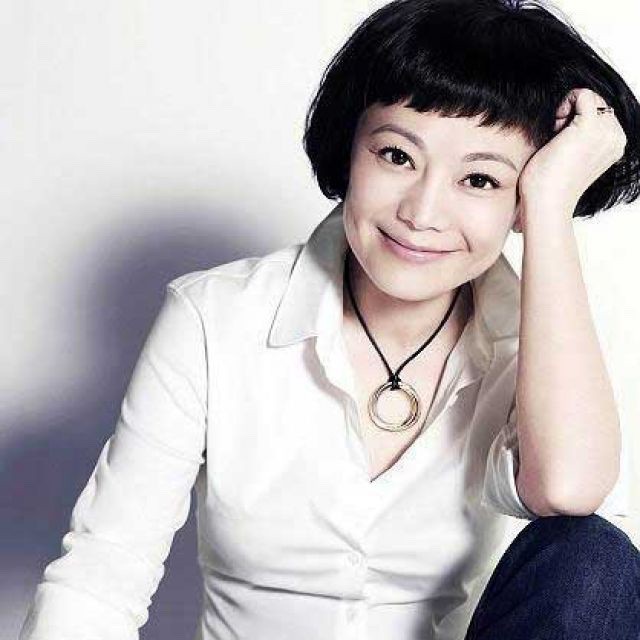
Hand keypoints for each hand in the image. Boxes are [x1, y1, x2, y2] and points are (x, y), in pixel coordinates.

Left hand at [513, 88, 626, 232]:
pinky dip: (564, 104)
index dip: (576, 121)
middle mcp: (616, 137)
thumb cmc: (551, 183)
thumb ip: (582, 137)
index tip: (562, 142)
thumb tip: (571, 118)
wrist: (546, 201)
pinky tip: (555, 128)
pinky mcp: (590, 126)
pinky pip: (581, 94)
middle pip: (594, 103)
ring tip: (557, 139)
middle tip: (558, 141)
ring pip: (587, 98)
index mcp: (616, 144)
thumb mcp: (574, 155)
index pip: (600, 113)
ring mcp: (606, 131)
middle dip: (572, 115)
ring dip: (567, 113)